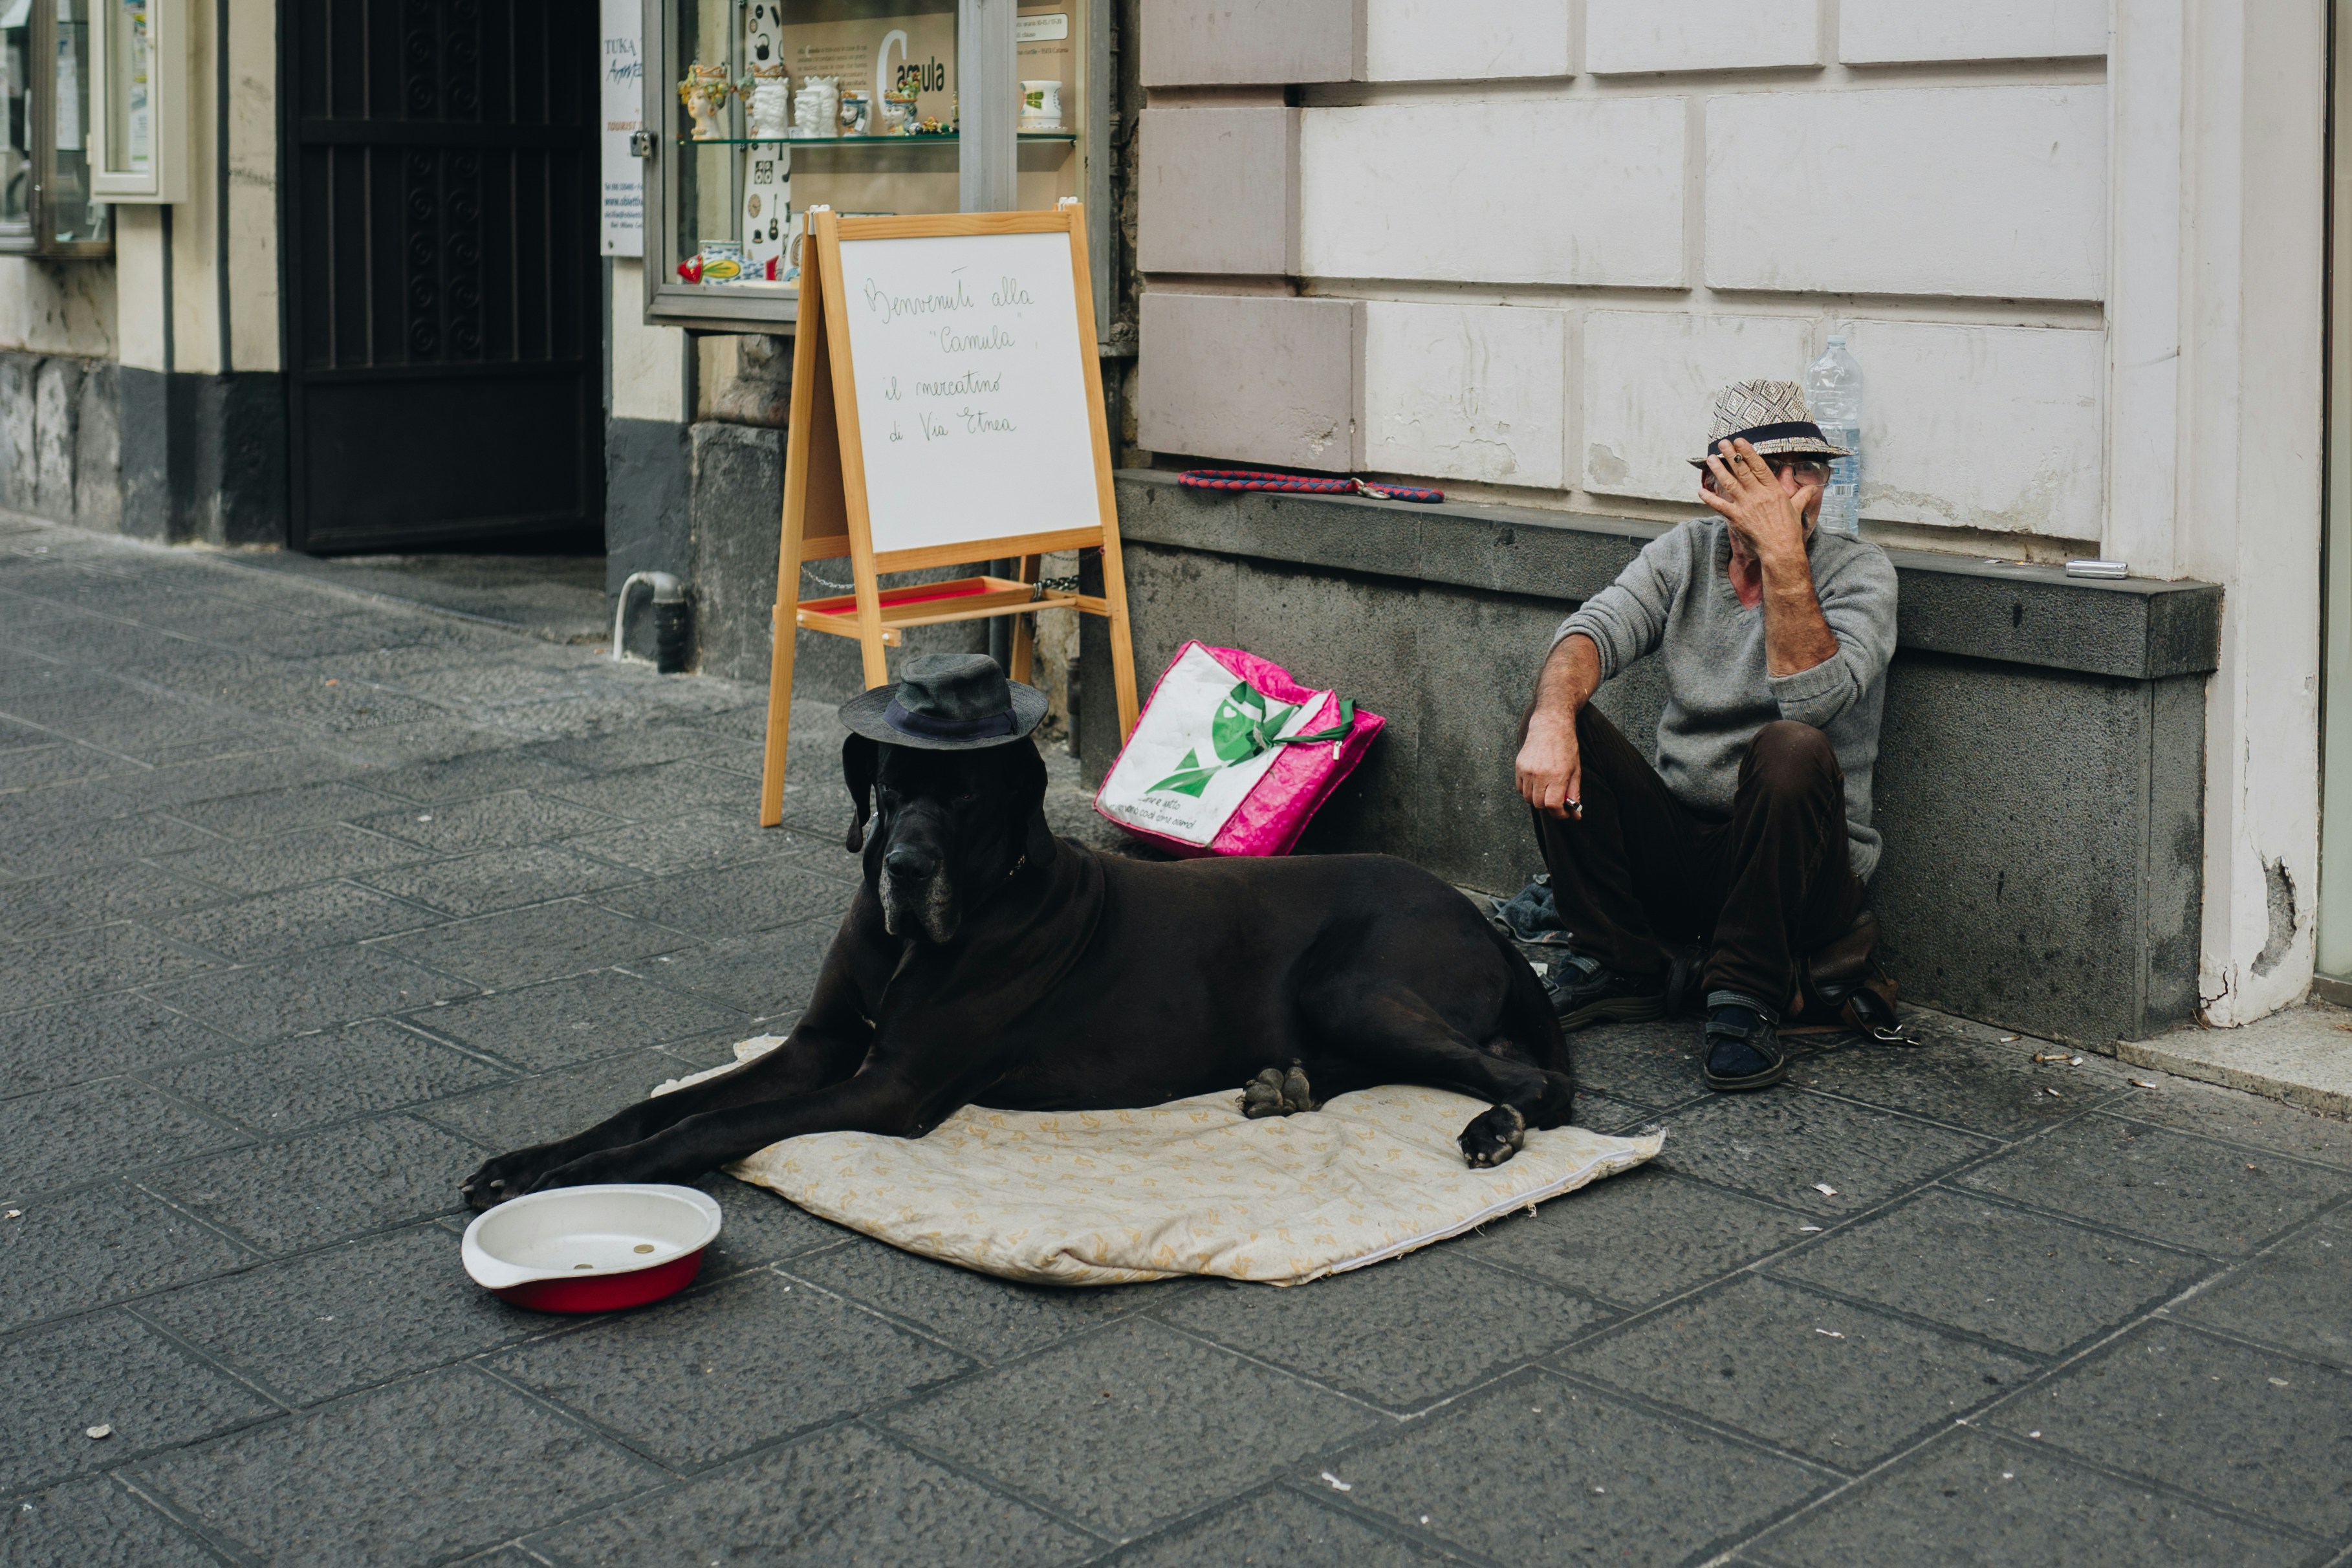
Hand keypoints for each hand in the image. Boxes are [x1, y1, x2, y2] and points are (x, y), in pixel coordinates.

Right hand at [1515, 713, 1581, 818]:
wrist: (1551, 725)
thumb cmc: (1566, 747)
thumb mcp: (1575, 771)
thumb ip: (1574, 794)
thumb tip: (1576, 815)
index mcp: (1557, 775)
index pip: (1553, 805)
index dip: (1559, 814)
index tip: (1565, 813)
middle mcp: (1540, 774)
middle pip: (1539, 804)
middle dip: (1549, 808)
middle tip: (1557, 802)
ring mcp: (1527, 770)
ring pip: (1528, 798)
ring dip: (1538, 799)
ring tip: (1547, 790)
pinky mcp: (1519, 766)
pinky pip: (1520, 788)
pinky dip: (1528, 791)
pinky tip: (1537, 783)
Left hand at [1700, 439, 1816, 563]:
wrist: (1780, 549)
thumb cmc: (1789, 530)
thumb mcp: (1797, 508)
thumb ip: (1802, 496)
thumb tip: (1812, 488)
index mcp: (1772, 490)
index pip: (1758, 466)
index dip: (1748, 452)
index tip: (1740, 441)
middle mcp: (1758, 495)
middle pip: (1742, 470)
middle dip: (1731, 455)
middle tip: (1722, 443)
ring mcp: (1745, 506)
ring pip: (1729, 483)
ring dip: (1719, 469)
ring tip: (1710, 459)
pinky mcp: (1736, 518)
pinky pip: (1719, 505)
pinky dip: (1709, 498)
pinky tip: (1700, 491)